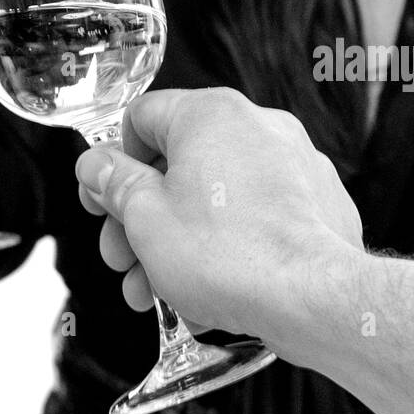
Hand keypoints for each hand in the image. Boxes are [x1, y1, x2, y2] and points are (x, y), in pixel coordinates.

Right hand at [75, 88, 363, 339]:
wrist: (312, 298)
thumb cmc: (229, 254)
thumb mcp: (143, 217)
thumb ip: (113, 184)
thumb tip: (95, 166)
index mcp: (210, 115)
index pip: (141, 118)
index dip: (111, 163)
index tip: (102, 201)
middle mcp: (257, 126)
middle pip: (176, 165)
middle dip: (139, 218)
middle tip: (122, 258)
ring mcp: (294, 164)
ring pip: (214, 198)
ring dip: (175, 242)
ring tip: (155, 291)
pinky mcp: (318, 204)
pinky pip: (254, 217)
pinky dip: (225, 247)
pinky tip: (205, 292)